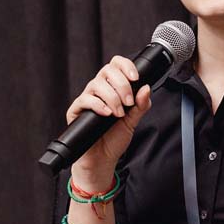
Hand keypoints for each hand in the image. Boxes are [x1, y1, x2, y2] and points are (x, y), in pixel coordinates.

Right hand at [67, 55, 151, 179]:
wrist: (102, 159)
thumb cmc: (115, 139)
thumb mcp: (133, 121)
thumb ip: (141, 105)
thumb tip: (146, 88)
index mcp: (113, 87)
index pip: (116, 65)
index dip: (126, 66)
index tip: (136, 78)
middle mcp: (99, 90)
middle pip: (107, 70)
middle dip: (122, 85)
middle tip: (128, 103)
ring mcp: (87, 99)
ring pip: (97, 84)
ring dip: (112, 97)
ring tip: (119, 114)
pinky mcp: (76, 110)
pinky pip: (85, 99)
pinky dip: (99, 105)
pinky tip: (107, 114)